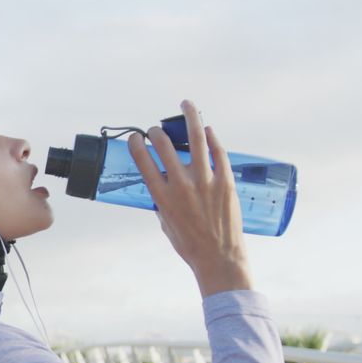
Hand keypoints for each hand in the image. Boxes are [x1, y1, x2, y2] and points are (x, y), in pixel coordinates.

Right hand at [128, 100, 252, 297]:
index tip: (135, 138)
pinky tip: (208, 129)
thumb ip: (163, 201)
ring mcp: (206, 181)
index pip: (143, 161)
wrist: (219, 258)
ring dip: (190, 117)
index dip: (136, 144)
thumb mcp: (165, 223)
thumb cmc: (189, 244)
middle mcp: (182, 185)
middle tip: (157, 131)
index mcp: (162, 197)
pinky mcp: (226, 181)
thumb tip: (164, 183)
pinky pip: (219, 152)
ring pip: (197, 139)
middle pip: (165, 146)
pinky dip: (212, 137)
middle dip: (157, 133)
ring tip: (187, 104)